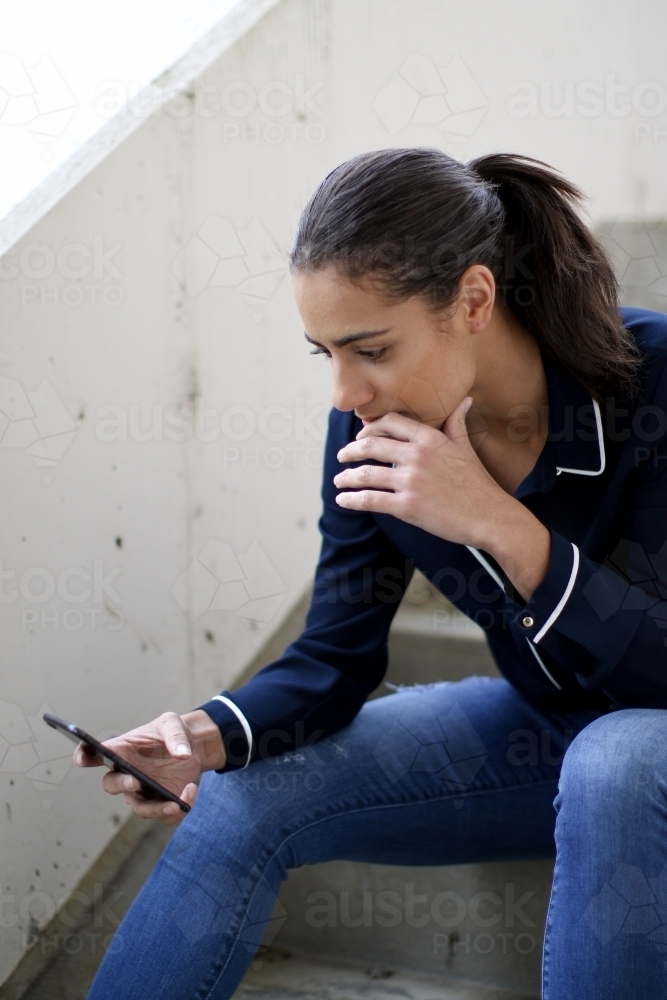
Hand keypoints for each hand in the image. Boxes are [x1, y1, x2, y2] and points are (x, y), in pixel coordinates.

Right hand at [74, 710, 223, 825]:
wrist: (193, 747)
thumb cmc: (173, 732)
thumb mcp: (173, 723)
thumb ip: (175, 735)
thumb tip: (182, 754)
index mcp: (122, 751)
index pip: (93, 754)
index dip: (83, 756)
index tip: (82, 757)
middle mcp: (127, 774)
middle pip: (111, 785)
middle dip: (120, 785)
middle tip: (135, 782)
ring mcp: (142, 792)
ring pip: (139, 808)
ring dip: (155, 808)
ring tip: (174, 803)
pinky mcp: (161, 804)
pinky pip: (165, 815)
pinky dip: (179, 808)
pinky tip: (190, 790)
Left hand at [333, 396, 550, 598]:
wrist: (490, 516)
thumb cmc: (479, 484)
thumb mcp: (466, 447)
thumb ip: (456, 423)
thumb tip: (464, 400)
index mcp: (430, 438)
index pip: (390, 423)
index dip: (370, 428)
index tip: (361, 436)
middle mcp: (417, 456)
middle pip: (372, 446)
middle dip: (351, 451)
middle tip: (342, 456)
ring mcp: (411, 481)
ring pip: (367, 474)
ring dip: (347, 477)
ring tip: (339, 480)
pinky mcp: (407, 507)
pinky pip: (371, 500)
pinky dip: (352, 499)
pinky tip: (343, 500)